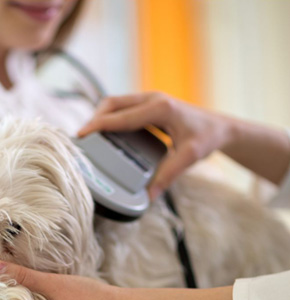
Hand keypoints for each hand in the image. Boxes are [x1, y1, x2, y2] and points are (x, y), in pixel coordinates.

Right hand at [78, 92, 234, 199]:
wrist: (221, 128)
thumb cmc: (207, 138)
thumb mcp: (189, 158)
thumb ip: (167, 176)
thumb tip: (148, 197)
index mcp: (160, 108)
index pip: (121, 116)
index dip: (99, 125)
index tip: (82, 135)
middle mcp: (153, 99)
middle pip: (113, 102)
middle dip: (95, 118)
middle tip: (82, 138)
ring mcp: (151, 100)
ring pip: (117, 103)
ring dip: (102, 117)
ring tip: (91, 138)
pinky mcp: (150, 106)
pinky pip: (124, 109)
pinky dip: (112, 119)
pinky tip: (107, 135)